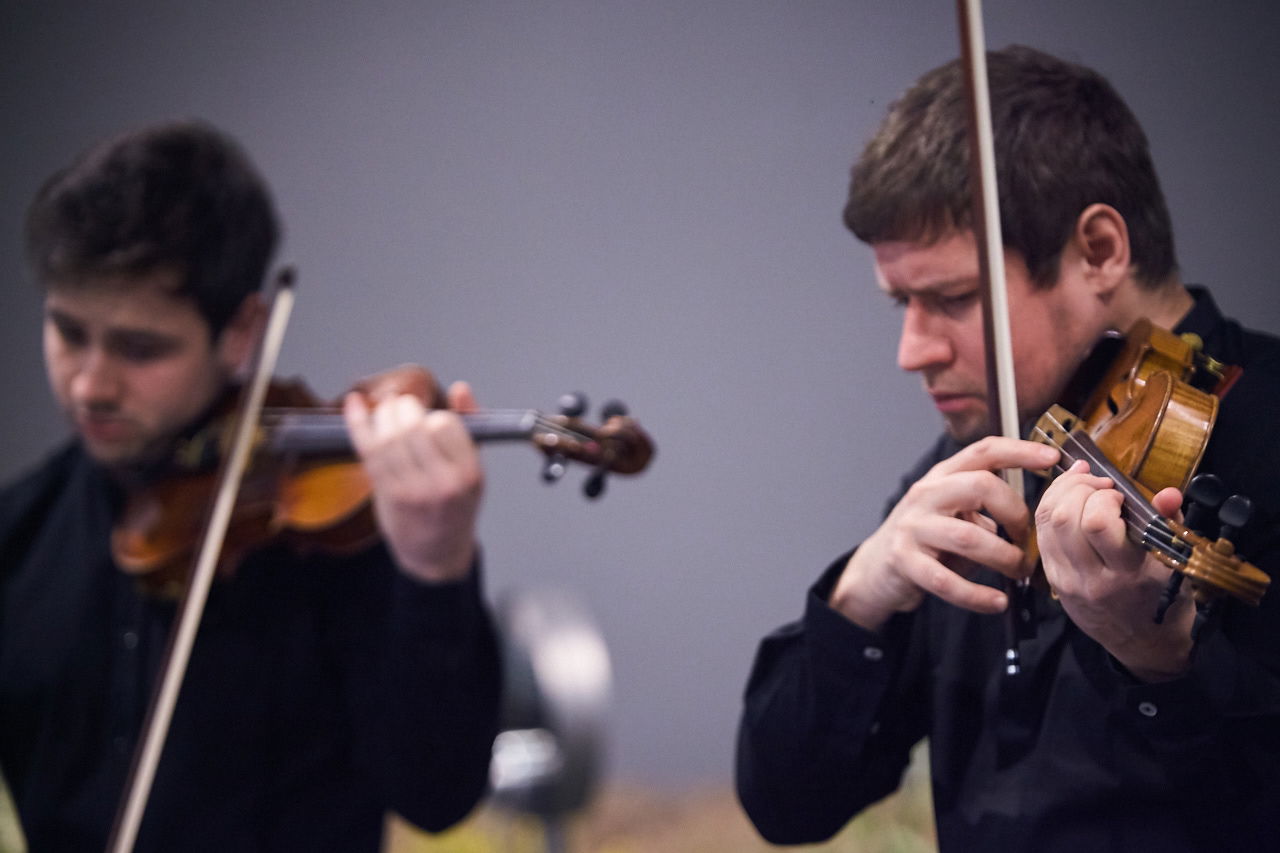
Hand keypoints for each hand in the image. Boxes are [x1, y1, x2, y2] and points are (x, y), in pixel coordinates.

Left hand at [343, 378, 483, 583]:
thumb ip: (470, 425)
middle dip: (403, 408)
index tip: (428, 417)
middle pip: (413, 428)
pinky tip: (353, 404)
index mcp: (469, 473)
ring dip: (382, 415)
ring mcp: (413, 491)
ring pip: (389, 438)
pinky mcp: (388, 495)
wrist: (437, 552)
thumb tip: (461, 388)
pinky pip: (368, 451)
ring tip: (385, 410)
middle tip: (401, 405)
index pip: (444, 424)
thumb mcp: (472, 467)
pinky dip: (357, 423)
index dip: (432, 414)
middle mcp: (443, 484)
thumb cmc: (455, 505)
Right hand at [830, 437, 1059, 631]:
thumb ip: (990, 507)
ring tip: (1018, 572)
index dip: (1019, 450)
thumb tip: (1043, 514)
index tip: (1052, 458)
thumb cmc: (930, 540)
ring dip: (1004, 558)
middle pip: (980, 486)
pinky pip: (947, 581)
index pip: (983, 452)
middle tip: (1028, 540)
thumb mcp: (957, 512)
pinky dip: (977, 595)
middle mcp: (926, 494)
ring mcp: (913, 526)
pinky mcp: (904, 561)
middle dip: (1016, 515)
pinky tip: (996, 602)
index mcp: (943, 477)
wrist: (878, 567)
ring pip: (969, 537)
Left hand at [1036, 460, 1192, 680]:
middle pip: (1065, 518)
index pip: (1097, 524)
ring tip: (1085, 485)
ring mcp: (1066, 580)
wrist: (1144, 643)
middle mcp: (1091, 578)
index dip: (1104, 497)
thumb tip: (1169, 493)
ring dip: (1062, 492)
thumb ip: (1170, 523)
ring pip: (1046, 522)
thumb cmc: (1166, 598)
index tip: (1121, 495)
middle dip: (1080, 488)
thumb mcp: (1177, 562)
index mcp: (1128, 574)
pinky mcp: (1052, 579)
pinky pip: (1041, 533)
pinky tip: (1070, 498)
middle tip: (1100, 484)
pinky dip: (1051, 507)